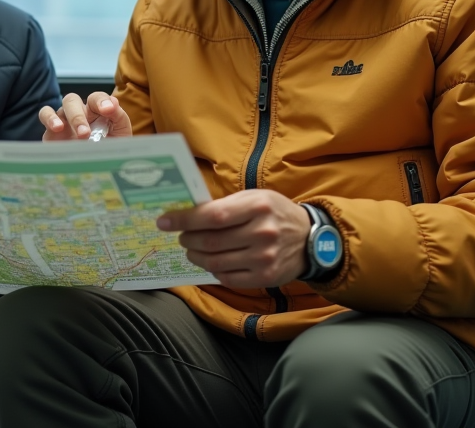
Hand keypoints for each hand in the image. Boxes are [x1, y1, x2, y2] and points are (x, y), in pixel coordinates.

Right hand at [38, 92, 131, 141]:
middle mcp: (80, 112)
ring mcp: (65, 120)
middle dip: (79, 115)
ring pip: (62, 105)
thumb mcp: (120, 134)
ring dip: (69, 118)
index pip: (97, 98)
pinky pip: (45, 114)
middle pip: (74, 100)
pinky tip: (57, 128)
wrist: (98, 170)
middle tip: (85, 134)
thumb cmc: (109, 150)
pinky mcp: (52, 131)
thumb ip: (118, 117)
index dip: (102, 100)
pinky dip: (50, 118)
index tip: (108, 110)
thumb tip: (113, 103)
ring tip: (76, 135)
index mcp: (97, 110)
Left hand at [157, 189, 310, 288]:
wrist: (310, 239)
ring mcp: (264, 259)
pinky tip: (211, 261)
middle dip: (188, 239)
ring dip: (196, 256)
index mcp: (258, 207)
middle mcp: (262, 233)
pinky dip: (213, 270)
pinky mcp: (264, 278)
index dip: (184, 219)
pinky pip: (227, 278)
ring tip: (192, 249)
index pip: (212, 216)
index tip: (164, 221)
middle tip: (182, 236)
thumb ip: (225, 205)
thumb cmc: (275, 212)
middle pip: (210, 241)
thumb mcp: (254, 197)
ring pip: (215, 262)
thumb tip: (188, 212)